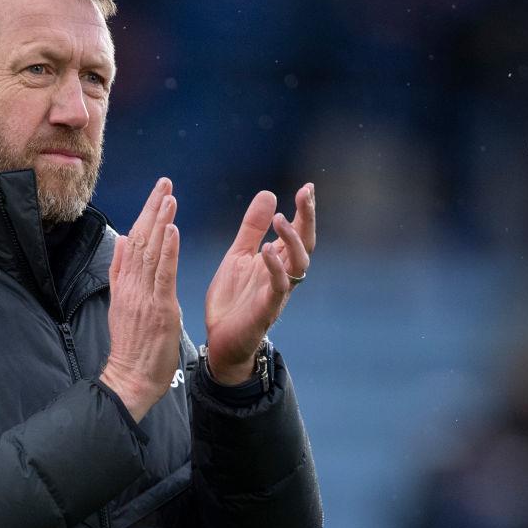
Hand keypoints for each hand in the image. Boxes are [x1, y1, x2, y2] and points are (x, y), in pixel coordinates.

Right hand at [100, 178, 181, 421]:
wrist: (129, 378)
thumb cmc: (132, 348)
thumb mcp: (122, 306)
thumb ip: (122, 274)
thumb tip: (122, 243)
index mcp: (123, 285)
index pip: (133, 242)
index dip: (144, 215)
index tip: (156, 194)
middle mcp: (131, 286)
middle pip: (140, 239)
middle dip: (153, 209)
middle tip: (165, 182)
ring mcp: (144, 296)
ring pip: (151, 252)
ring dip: (161, 221)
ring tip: (169, 197)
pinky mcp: (159, 308)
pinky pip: (163, 274)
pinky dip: (168, 250)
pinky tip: (173, 229)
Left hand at [204, 183, 315, 384]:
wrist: (220, 341)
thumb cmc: (233, 299)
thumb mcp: (238, 255)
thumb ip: (252, 227)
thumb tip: (269, 193)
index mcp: (276, 260)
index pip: (297, 231)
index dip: (304, 210)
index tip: (307, 186)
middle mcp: (283, 274)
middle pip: (305, 243)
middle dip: (307, 219)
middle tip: (305, 193)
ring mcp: (277, 292)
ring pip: (298, 264)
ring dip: (292, 241)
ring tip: (281, 219)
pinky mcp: (266, 310)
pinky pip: (278, 287)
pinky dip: (276, 268)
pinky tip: (267, 251)